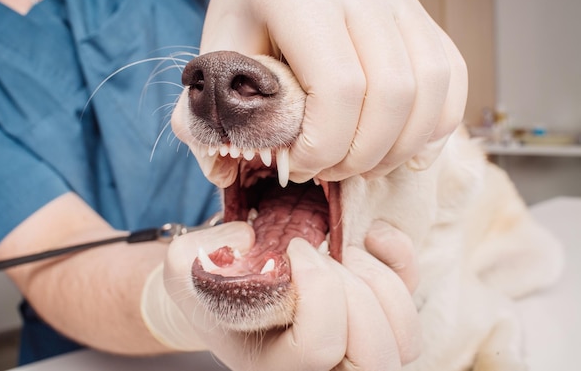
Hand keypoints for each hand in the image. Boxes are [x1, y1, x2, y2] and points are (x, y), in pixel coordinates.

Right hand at [147, 221, 420, 370]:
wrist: (228, 290)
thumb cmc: (209, 284)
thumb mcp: (185, 266)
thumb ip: (203, 252)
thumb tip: (252, 242)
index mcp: (276, 368)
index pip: (319, 349)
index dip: (318, 290)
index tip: (293, 248)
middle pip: (375, 356)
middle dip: (352, 290)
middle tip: (317, 253)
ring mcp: (355, 351)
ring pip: (403, 339)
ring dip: (379, 281)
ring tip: (342, 252)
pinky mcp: (377, 321)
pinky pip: (411, 306)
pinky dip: (400, 262)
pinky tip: (369, 238)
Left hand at [180, 0, 466, 181]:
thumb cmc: (249, 12)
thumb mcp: (218, 50)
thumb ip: (218, 104)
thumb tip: (232, 165)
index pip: (338, 86)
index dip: (325, 145)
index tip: (300, 165)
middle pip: (392, 93)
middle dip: (363, 154)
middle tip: (329, 171)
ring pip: (431, 88)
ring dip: (401, 146)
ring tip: (363, 164)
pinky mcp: (421, 15)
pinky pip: (452, 76)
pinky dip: (436, 124)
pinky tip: (405, 147)